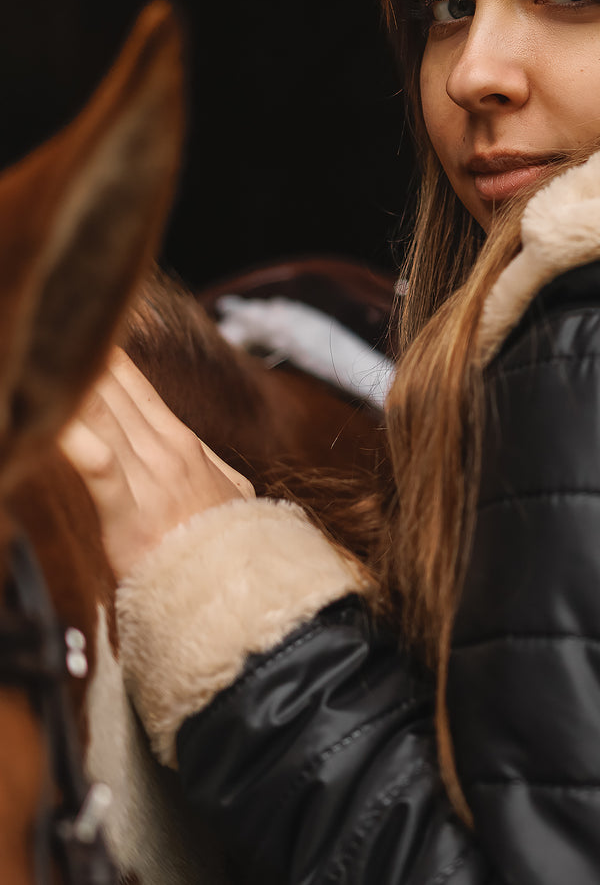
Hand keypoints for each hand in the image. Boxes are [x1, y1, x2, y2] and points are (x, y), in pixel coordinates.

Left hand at [59, 347, 253, 580]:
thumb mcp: (230, 492)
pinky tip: (58, 423)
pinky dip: (80, 444)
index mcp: (181, 442)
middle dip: (83, 359)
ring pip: (103, 417)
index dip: (109, 356)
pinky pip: (100, 469)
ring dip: (76, 385)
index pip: (137, 387)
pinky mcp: (130, 512)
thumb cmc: (226, 544)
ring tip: (47, 352)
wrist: (238, 587)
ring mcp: (149, 477)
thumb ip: (208, 465)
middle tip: (53, 325)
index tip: (84, 327)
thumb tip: (197, 452)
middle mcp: (164, 449)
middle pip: (113, 392)